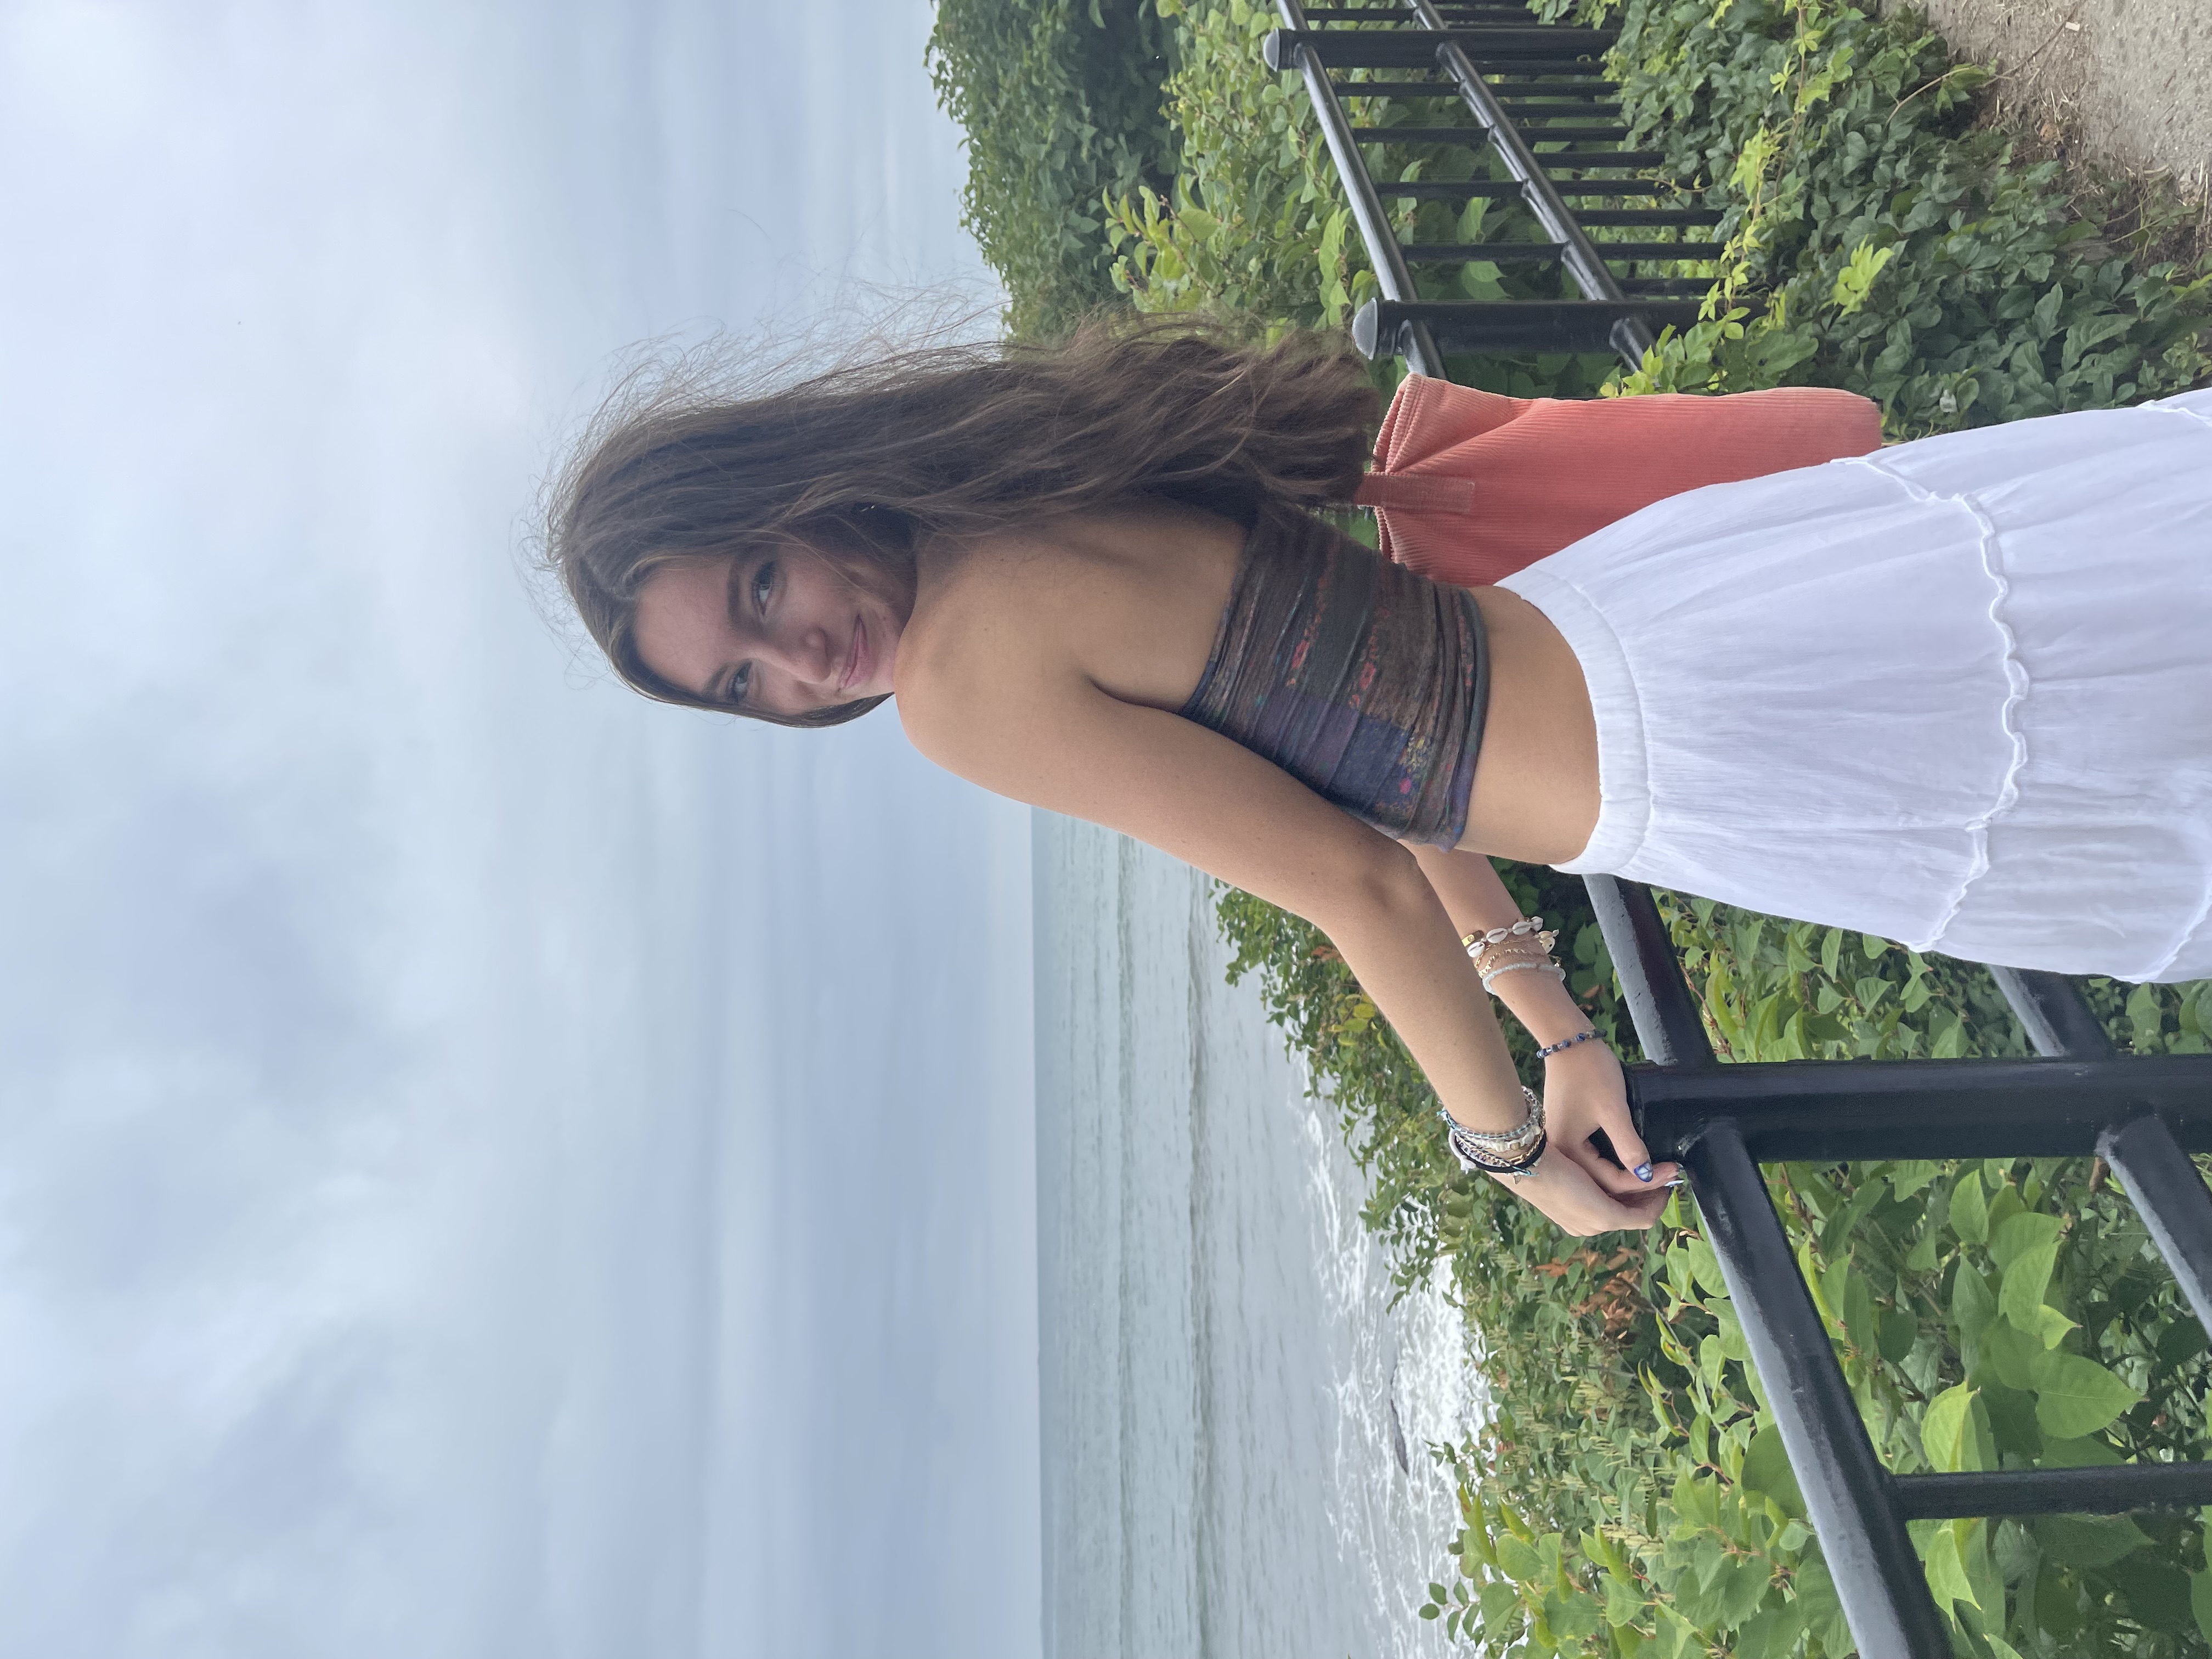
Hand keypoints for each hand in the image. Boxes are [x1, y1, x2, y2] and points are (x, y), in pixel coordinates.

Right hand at [1495, 1042, 1678, 1234]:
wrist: (1568, 1042)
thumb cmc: (1589, 1071)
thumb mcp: (1612, 1109)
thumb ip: (1629, 1145)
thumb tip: (1647, 1175)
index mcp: (1566, 1151)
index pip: (1611, 1182)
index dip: (1646, 1182)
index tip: (1673, 1172)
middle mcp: (1560, 1155)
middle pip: (1602, 1187)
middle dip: (1638, 1189)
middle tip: (1668, 1181)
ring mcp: (1561, 1147)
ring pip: (1597, 1179)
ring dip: (1626, 1183)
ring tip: (1655, 1178)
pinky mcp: (1566, 1138)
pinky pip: (1591, 1167)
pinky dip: (1614, 1171)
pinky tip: (1631, 1167)